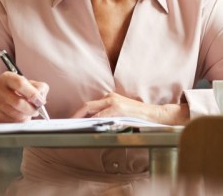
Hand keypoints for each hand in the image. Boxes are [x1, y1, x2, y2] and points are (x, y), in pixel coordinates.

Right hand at [0, 72, 48, 123]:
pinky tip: (22, 116)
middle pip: (18, 102)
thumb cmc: (18, 91)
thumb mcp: (29, 84)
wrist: (0, 100)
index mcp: (7, 78)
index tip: (40, 101)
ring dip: (26, 115)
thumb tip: (41, 99)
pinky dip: (20, 121)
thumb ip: (39, 88)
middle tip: (36, 110)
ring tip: (29, 113)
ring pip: (15, 114)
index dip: (33, 94)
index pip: (20, 84)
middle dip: (31, 109)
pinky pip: (11, 122)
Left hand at [71, 92, 189, 125]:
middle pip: (87, 106)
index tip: (70, 120)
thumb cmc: (139, 117)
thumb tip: (91, 125)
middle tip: (66, 124)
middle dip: (75, 115)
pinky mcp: (118, 109)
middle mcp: (110, 98)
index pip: (90, 106)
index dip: (78, 113)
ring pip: (91, 109)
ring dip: (81, 117)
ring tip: (72, 125)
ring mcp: (114, 102)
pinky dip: (92, 120)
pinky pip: (101, 116)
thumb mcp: (121, 114)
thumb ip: (107, 117)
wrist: (156, 115)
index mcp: (110, 99)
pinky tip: (86, 125)